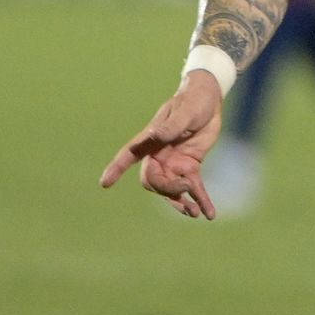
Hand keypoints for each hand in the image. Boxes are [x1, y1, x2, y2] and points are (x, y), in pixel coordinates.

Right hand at [99, 70, 225, 218]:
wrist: (209, 99)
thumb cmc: (193, 100)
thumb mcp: (184, 111)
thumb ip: (170, 126)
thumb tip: (155, 135)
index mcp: (151, 139)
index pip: (128, 155)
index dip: (116, 169)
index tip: (105, 183)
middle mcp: (159, 155)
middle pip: (153, 181)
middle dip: (168, 189)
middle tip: (187, 185)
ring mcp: (174, 163)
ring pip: (172, 190)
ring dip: (181, 203)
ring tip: (196, 213)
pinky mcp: (191, 167)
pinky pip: (194, 188)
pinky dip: (201, 201)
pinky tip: (209, 214)